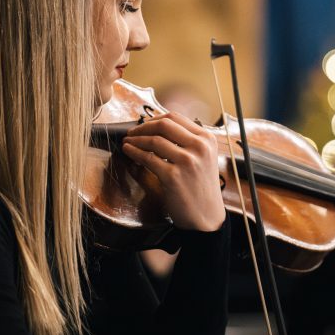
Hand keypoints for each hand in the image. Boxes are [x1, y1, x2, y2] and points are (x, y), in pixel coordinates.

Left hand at [121, 112, 225, 231]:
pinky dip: (134, 152)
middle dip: (142, 127)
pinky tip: (128, 152)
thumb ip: (188, 141)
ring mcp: (187, 161)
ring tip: (127, 142)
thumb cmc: (201, 187)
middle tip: (131, 132)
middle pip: (164, 125)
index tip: (143, 125)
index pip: (175, 118)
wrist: (206, 216)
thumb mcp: (203, 157)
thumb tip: (158, 127)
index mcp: (207, 139)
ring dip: (135, 139)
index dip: (154, 119)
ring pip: (154, 140)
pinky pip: (148, 158)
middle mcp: (199, 147)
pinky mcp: (173, 176)